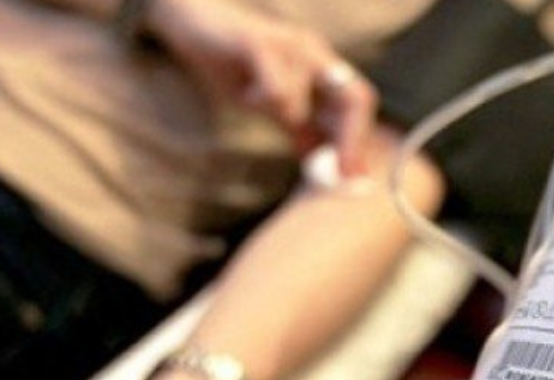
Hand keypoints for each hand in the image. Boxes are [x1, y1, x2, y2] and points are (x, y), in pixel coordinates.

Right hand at [149, 0, 376, 174]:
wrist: (192, 24)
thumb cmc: (235, 65)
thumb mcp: (272, 105)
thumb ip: (298, 128)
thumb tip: (319, 164)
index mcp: (322, 68)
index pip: (359, 104)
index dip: (360, 143)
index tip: (355, 181)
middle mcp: (315, 54)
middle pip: (355, 99)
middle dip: (349, 142)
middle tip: (336, 173)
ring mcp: (290, 46)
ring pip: (311, 100)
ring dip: (289, 117)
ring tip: (257, 104)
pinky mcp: (260, 44)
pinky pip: (277, 89)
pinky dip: (263, 101)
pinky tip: (246, 93)